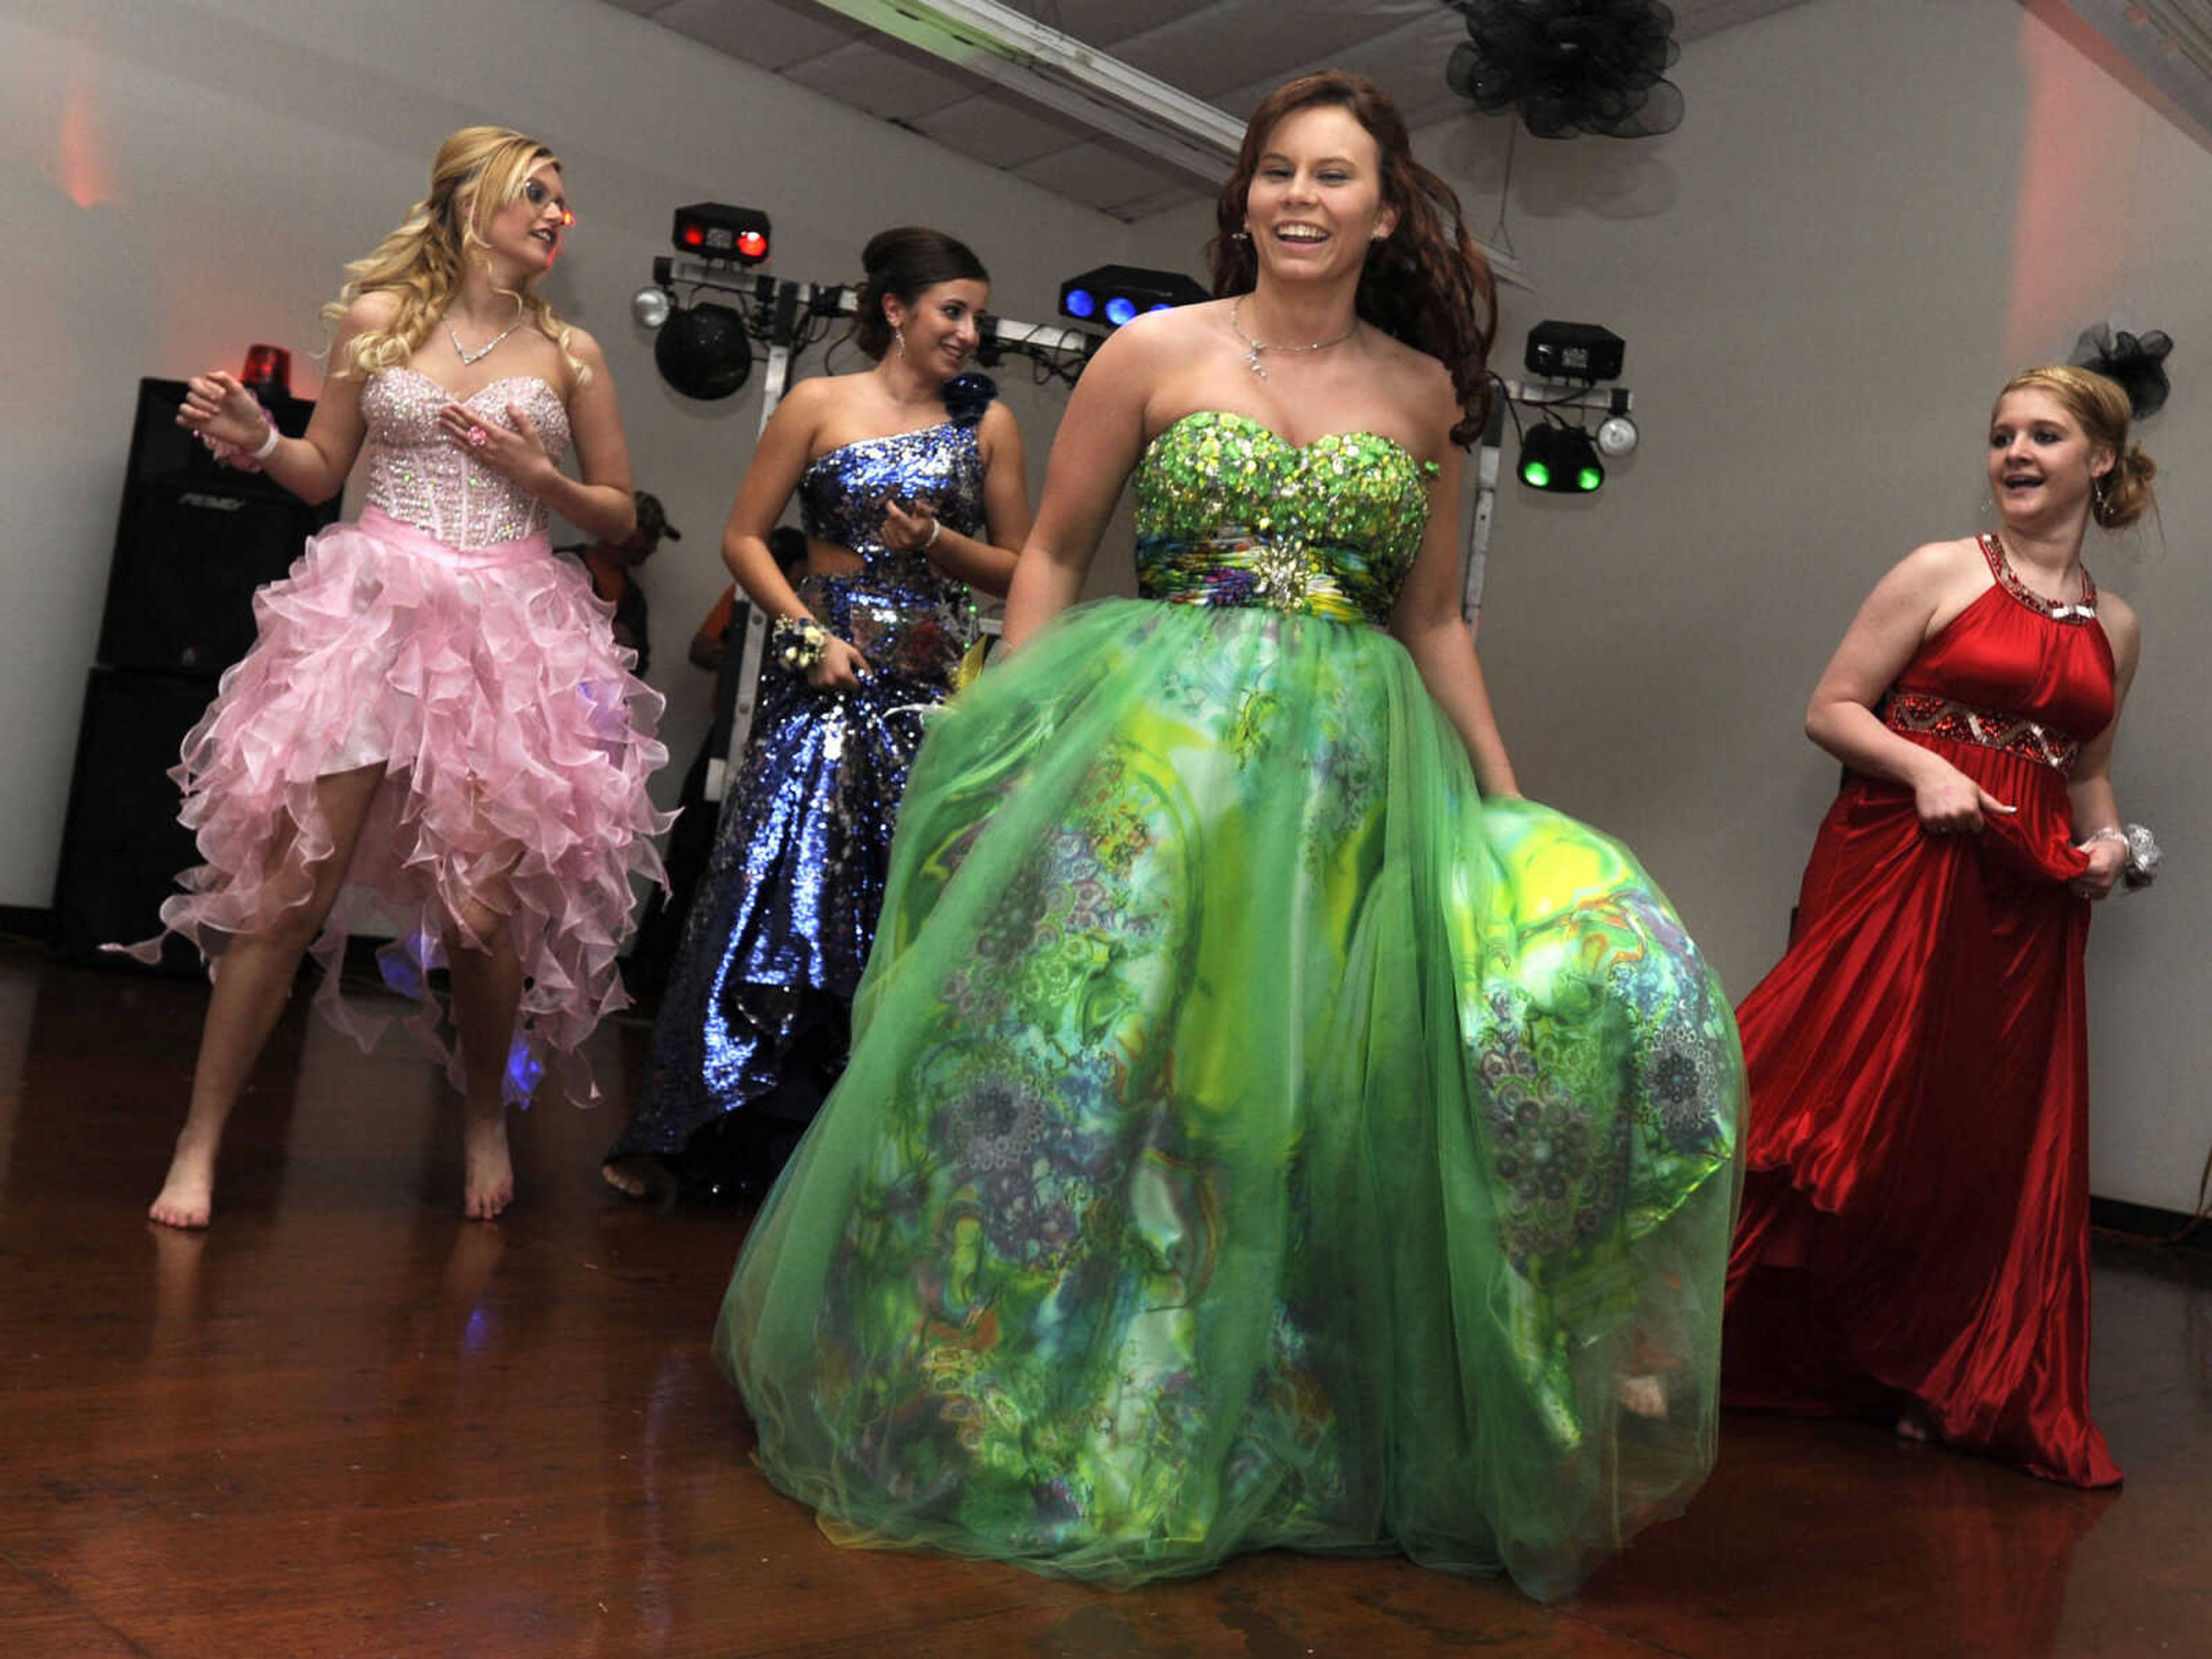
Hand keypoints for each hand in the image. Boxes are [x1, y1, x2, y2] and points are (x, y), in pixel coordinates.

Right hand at [176, 371, 271, 451]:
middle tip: (219, 410)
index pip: (194, 383)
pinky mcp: (198, 425)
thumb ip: (224, 379)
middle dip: (204, 402)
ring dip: (195, 412)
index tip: (220, 396)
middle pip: (190, 396)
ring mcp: (200, 412)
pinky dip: (184, 420)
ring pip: (184, 407)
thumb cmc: (247, 409)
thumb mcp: (239, 391)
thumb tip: (207, 374)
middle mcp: (203, 400)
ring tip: (211, 417)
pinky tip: (198, 422)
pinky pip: (181, 420)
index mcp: (210, 389)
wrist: (252, 430)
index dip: (203, 389)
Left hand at [437, 400, 555, 488]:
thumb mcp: (530, 433)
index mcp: (499, 434)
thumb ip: (519, 417)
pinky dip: (460, 445)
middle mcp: (490, 444)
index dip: (462, 412)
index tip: (452, 405)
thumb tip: (509, 404)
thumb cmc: (535, 455)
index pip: (475, 420)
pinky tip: (452, 440)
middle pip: (467, 429)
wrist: (536, 477)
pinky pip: (470, 452)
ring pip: (465, 440)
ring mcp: (487, 454)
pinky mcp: (488, 463)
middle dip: (453, 418)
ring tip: (441, 423)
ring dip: (452, 430)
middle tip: (441, 411)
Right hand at [810, 635, 871, 691]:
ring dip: (836, 682)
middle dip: (847, 682)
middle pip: (846, 689)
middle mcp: (833, 682)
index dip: (857, 682)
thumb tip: (871, 676)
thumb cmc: (836, 646)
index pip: (856, 687)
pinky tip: (825, 671)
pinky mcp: (814, 684)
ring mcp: (823, 684)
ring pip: (835, 689)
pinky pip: (825, 686)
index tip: (856, 677)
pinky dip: (827, 681)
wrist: (814, 642)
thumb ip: (863, 665)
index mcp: (844, 675)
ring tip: (833, 669)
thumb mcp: (853, 653)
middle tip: (842, 669)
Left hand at [880, 495, 939, 553]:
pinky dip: (886, 528)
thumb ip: (921, 507)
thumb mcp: (926, 514)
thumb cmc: (924, 523)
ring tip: (899, 522)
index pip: (896, 516)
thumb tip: (915, 503)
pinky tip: (893, 528)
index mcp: (914, 531)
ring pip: (885, 525)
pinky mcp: (893, 548)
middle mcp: (906, 540)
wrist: (925, 539)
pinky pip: (883, 532)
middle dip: (893, 514)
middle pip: (891, 520)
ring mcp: (899, 546)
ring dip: (890, 521)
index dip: (891, 507)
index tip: (890, 502)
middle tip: (900, 515)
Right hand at [1913, 762, 2013, 835]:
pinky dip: (1935, 823)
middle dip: (1960, 821)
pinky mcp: (1927, 819)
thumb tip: (2014, 811)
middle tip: (1954, 805)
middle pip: (1962, 830)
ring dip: (1947, 823)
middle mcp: (1956, 815)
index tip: (1967, 806)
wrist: (1930, 773)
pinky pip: (1935, 830)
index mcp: (1971, 809)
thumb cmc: (1958, 781)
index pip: (1976, 828)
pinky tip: (1935, 809)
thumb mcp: (1978, 791)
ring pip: (1948, 831)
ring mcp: (1940, 818)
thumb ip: (1995, 805)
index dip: (1973, 818)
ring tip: (1944, 807)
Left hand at [2070, 835, 2125, 899]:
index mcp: (2102, 868)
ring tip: (2079, 873)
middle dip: (2070, 874)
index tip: (2065, 864)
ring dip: (2074, 882)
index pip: (2077, 873)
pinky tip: (2084, 879)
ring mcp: (2103, 889)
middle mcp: (2103, 881)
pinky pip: (2083, 894)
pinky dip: (2081, 888)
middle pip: (2076, 882)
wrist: (2120, 855)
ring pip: (2077, 890)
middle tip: (2072, 867)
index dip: (2069, 869)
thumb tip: (2062, 858)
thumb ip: (2077, 853)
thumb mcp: (2091, 846)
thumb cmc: (2105, 849)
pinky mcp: (2102, 894)